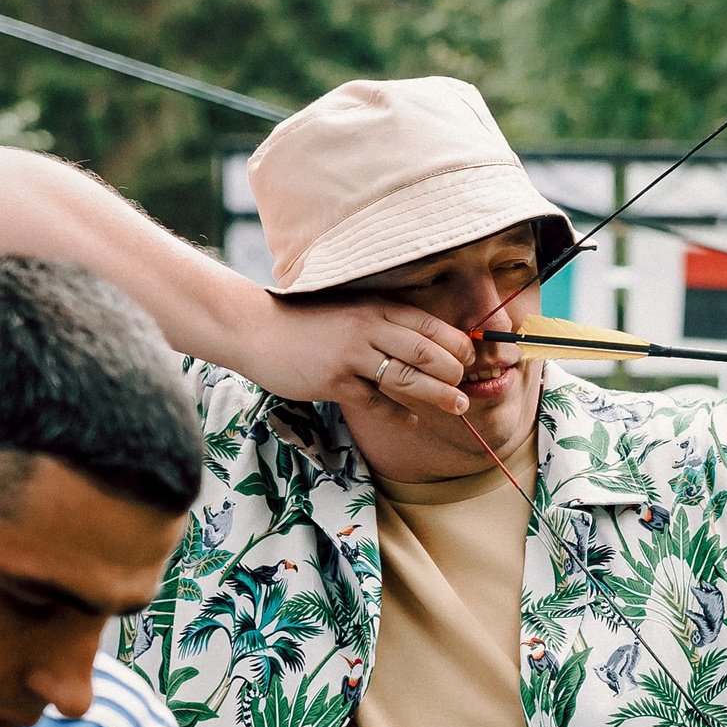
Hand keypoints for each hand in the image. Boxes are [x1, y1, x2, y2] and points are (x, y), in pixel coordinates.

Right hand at [234, 295, 475, 421]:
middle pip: (426, 352)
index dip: (458, 345)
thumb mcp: (350, 311)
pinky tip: (413, 420)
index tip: (471, 360)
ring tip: (459, 406)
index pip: (430, 325)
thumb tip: (426, 344)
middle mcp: (367, 327)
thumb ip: (384, 323)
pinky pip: (377, 402)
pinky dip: (399, 413)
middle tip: (467, 387)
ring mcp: (351, 355)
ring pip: (407, 378)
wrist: (255, 329)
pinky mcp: (334, 381)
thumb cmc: (307, 322)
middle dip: (455, 372)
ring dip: (439, 395)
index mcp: (376, 307)